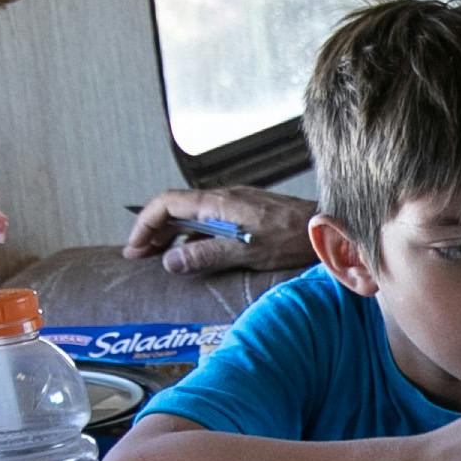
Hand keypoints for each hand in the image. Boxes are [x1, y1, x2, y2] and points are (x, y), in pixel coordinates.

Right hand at [124, 186, 311, 277]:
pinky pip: (208, 221)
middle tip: (138, 256)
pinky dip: (193, 237)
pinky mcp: (245, 214)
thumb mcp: (248, 251)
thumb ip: (208, 255)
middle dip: (152, 231)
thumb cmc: (293, 238)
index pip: (167, 204)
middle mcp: (223, 199)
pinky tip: (193, 255)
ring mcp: (234, 205)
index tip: (135, 247)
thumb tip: (171, 262)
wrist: (325, 228)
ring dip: (171, 235)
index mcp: (218, 203)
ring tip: (159, 258)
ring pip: (191, 215)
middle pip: (175, 209)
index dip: (145, 223)